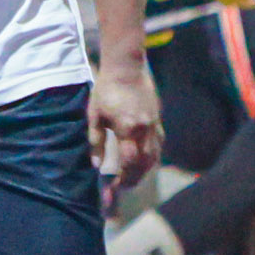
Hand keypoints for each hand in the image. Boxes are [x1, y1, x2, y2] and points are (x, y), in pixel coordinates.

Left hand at [87, 60, 161, 196]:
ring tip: (132, 178)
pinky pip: (159, 145)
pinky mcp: (158, 120)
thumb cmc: (106, 89)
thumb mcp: (95, 115)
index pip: (129, 162)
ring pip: (155, 156)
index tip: (114, 186)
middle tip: (122, 187)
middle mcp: (145, 130)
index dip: (123, 178)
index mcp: (128, 129)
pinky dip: (152, 157)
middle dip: (134, 178)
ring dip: (144, 171)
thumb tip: (96, 165)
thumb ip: (96, 141)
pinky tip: (144, 161)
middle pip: (144, 164)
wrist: (127, 67)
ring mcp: (155, 125)